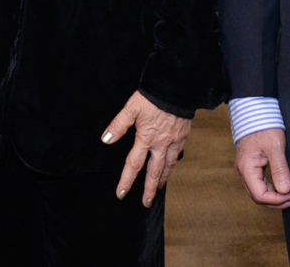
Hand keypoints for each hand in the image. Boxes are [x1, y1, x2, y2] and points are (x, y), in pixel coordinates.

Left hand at [102, 91, 191, 206]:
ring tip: (159, 188)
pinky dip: (173, 164)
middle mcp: (161, 144)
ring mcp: (174, 141)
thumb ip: (119, 125)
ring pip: (168, 165)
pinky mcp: (183, 136)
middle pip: (154, 171)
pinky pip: (178, 155)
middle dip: (149, 189)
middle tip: (146, 202)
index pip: (134, 164)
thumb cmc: (152, 96)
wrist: (177, 88)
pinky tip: (171, 166)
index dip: (127, 180)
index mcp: (146, 138)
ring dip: (162, 179)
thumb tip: (106, 140)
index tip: (121, 193)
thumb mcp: (132, 108)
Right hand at [234, 128, 289, 208]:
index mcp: (246, 168)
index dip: (276, 200)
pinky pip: (259, 184)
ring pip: (258, 192)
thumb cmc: (264, 128)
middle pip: (257, 197)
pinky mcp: (250, 167)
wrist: (256, 114)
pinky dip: (271, 190)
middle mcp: (242, 171)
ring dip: (274, 197)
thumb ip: (280, 169)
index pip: (259, 195)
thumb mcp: (275, 147)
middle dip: (276, 201)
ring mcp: (245, 169)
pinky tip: (282, 188)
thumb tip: (285, 191)